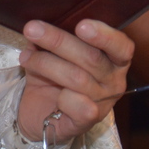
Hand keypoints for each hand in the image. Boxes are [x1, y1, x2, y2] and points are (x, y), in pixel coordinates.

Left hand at [15, 19, 132, 141]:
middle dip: (59, 41)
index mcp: (113, 60)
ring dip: (46, 63)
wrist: (38, 112)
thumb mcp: (52, 52)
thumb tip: (38, 26)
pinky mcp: (86, 123)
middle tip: (32, 29)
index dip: (105, 35)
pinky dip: (62, 96)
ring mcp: (102, 104)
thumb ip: (52, 37)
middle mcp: (113, 81)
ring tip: (26, 58)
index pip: (122, 47)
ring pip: (78, 78)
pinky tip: (49, 91)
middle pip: (92, 58)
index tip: (81, 25)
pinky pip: (78, 106)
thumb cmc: (52, 75)